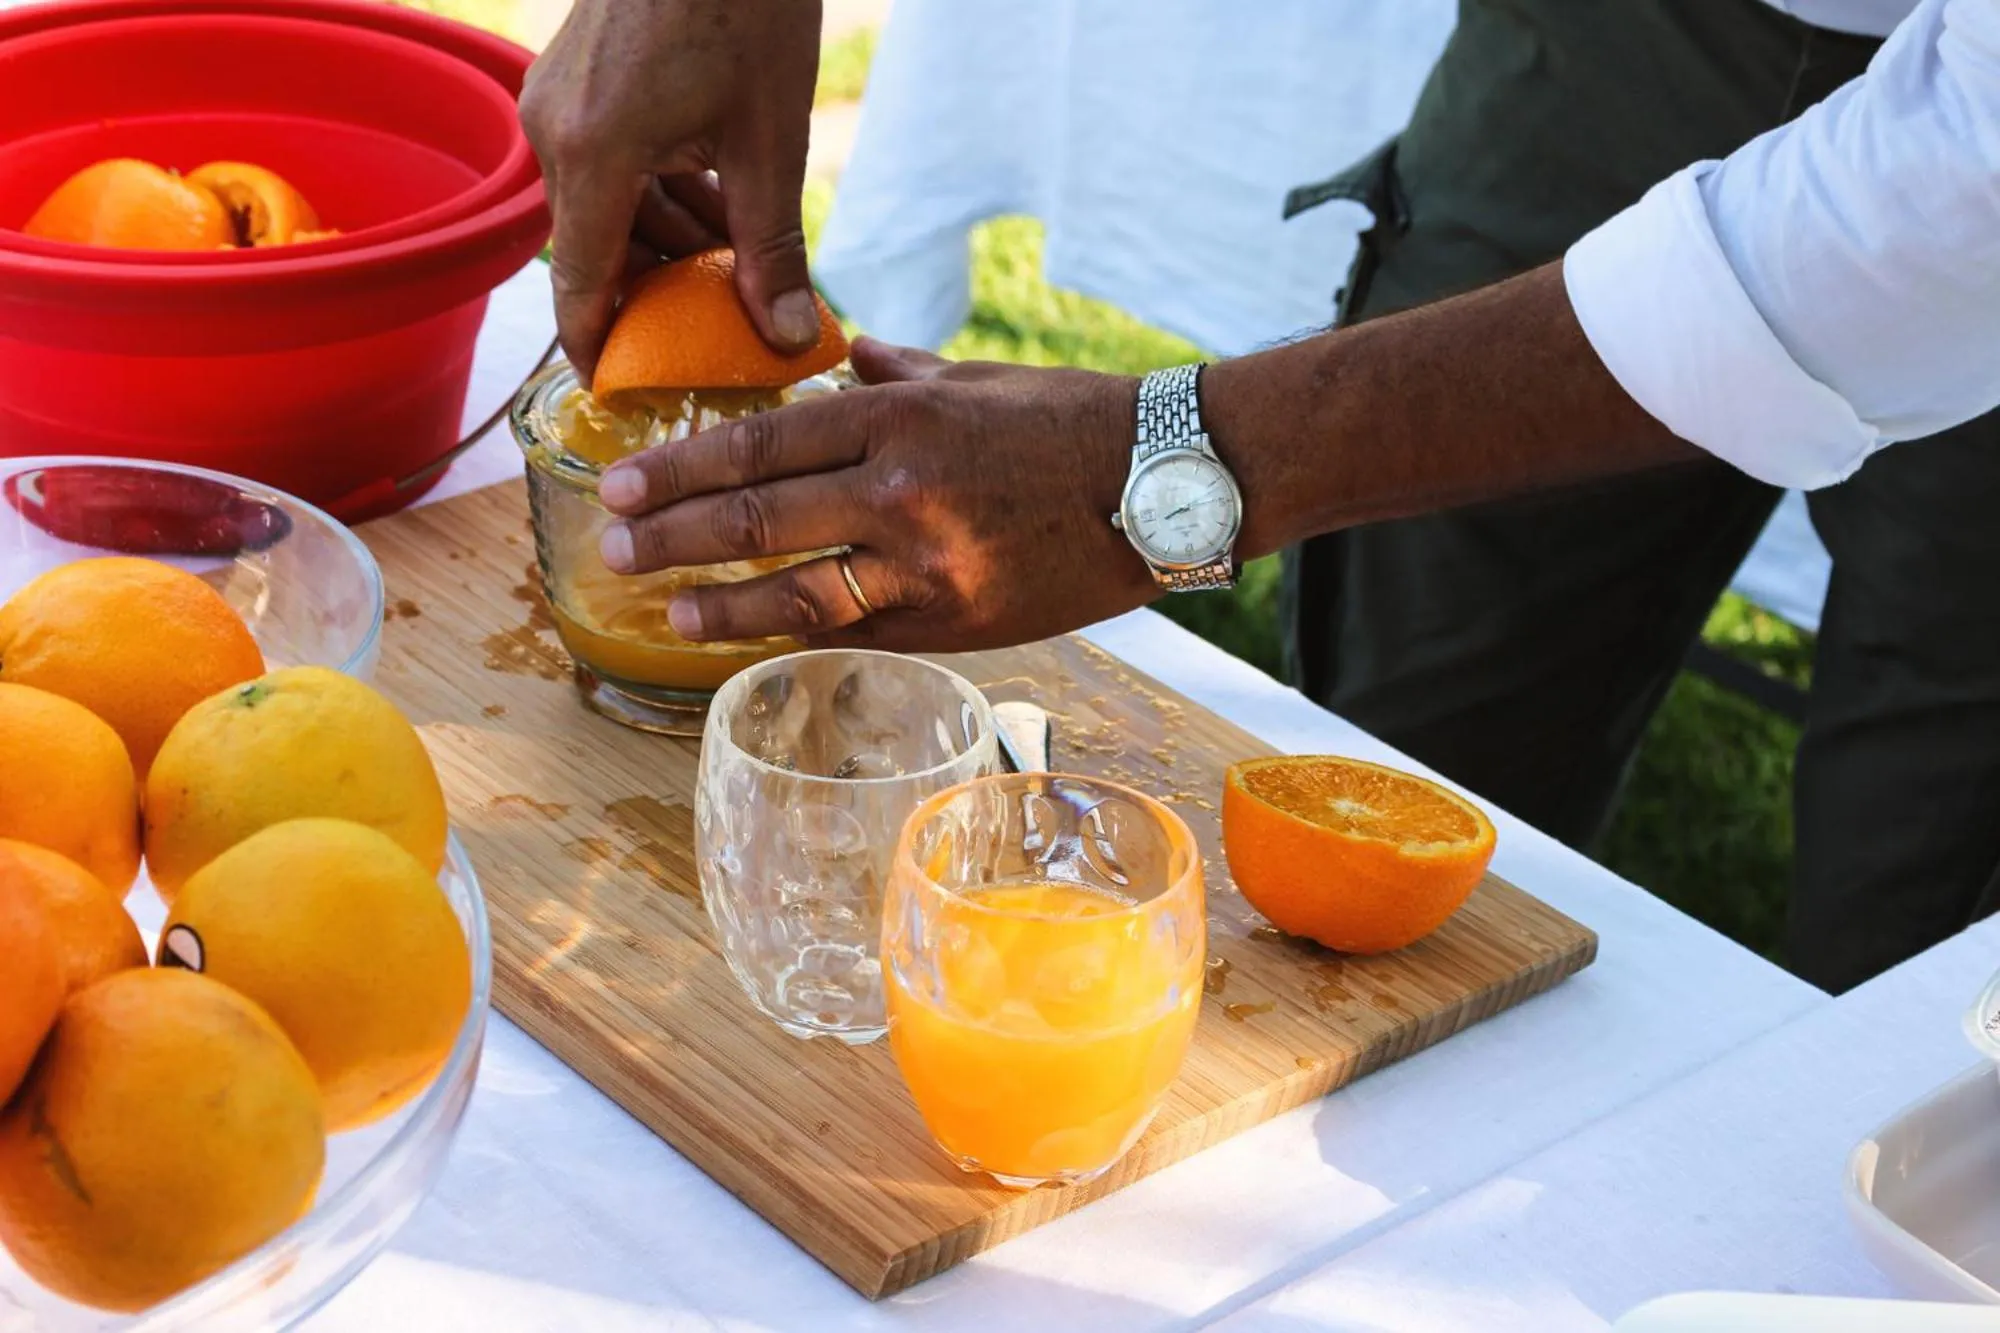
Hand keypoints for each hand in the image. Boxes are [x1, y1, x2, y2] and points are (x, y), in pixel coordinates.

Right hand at [519, 0, 822, 381]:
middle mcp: (555, 131)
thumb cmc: (746, 5)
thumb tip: (791, 339)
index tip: (622, 394)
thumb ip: (772, 249)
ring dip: (668, 244)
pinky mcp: (575, 76)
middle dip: (658, 296)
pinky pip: (608, 163)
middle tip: (716, 337)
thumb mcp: (770, 140)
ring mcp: (558, 98)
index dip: (600, 349)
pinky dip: (659, 194)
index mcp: (593, 155)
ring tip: (739, 271)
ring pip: (607, 206)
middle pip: (597, 249)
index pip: (580, 286)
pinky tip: (722, 208)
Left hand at [593, 339, 1158, 651]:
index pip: (761, 446)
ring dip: (724, 607)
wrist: (1172, 483)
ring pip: (802, 595)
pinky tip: (761, 643)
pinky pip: (866, 632)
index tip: (625, 485)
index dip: (683, 471)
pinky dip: (807, 637)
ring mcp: (931, 566)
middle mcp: (903, 491)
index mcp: (899, 419)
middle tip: (614, 551)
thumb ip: (898, 374)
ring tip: (668, 615)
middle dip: (677, 539)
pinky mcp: (962, 624)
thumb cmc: (1077, 418)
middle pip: (761, 521)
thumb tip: (839, 357)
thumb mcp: (978, 379)